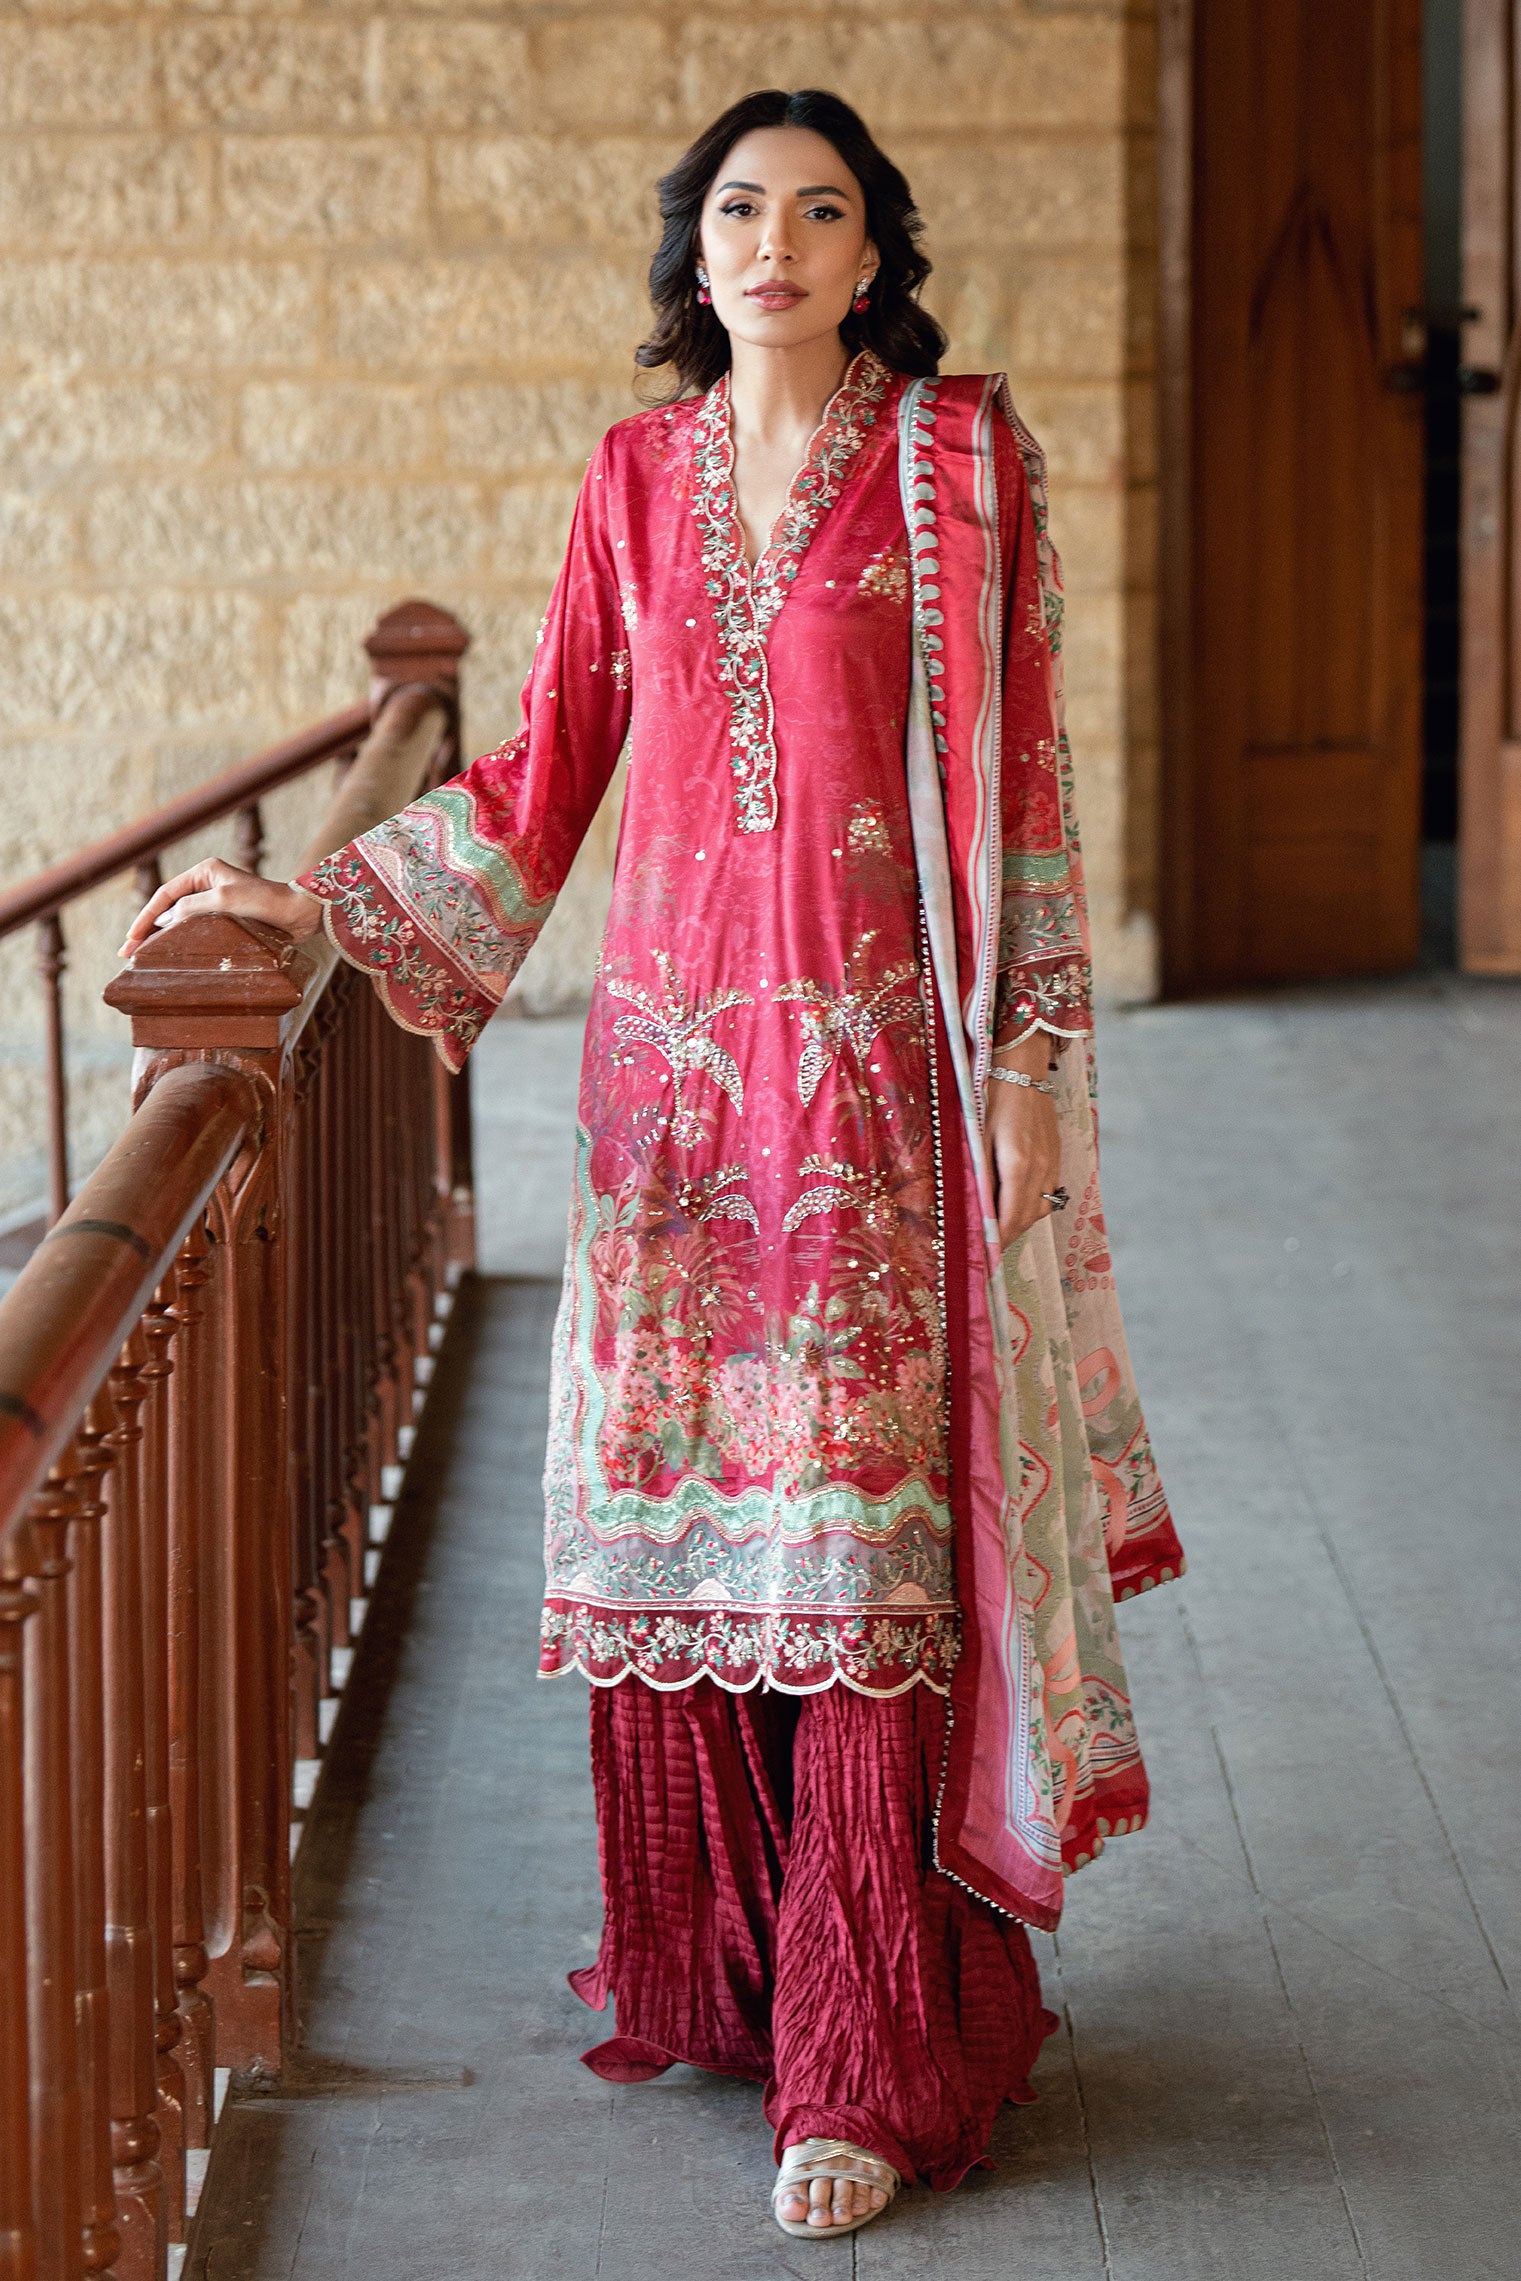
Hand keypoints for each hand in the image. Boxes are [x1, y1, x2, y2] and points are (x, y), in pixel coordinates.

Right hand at [117, 859, 323, 961]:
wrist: (299, 914)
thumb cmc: (265, 901)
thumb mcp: (224, 900)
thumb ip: (191, 908)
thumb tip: (163, 921)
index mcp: (204, 872)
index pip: (165, 894)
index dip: (145, 917)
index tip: (131, 938)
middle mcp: (207, 884)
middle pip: (168, 908)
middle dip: (147, 930)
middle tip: (127, 953)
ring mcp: (216, 902)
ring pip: (180, 920)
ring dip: (161, 938)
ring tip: (142, 958)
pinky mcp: (226, 918)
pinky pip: (196, 929)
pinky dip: (181, 942)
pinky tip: (171, 956)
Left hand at [985, 1045, 1061, 1246]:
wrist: (1023, 1073)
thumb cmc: (991, 1101)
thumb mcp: (978, 1139)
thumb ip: (980, 1177)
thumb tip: (977, 1213)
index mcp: (1017, 1164)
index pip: (1009, 1218)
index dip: (997, 1241)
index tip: (984, 1256)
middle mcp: (1039, 1168)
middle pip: (1025, 1219)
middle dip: (1007, 1237)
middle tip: (988, 1251)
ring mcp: (1051, 1163)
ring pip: (1039, 1209)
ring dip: (1020, 1224)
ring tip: (1000, 1231)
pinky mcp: (1055, 1157)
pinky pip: (1047, 1194)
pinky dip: (1032, 1207)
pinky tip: (1016, 1205)